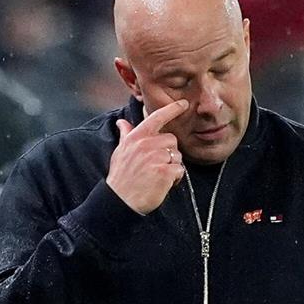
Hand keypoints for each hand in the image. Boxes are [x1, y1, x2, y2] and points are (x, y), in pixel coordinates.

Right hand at [106, 99, 187, 214]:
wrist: (121, 200)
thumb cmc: (121, 176)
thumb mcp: (120, 152)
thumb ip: (126, 135)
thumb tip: (122, 123)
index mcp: (137, 136)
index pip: (157, 117)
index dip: (172, 109)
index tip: (183, 103)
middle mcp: (147, 144)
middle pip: (172, 140)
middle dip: (169, 153)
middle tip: (157, 166)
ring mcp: (157, 157)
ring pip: (178, 156)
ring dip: (172, 166)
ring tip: (158, 176)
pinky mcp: (165, 171)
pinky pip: (180, 170)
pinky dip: (175, 179)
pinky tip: (163, 184)